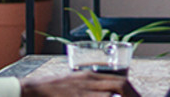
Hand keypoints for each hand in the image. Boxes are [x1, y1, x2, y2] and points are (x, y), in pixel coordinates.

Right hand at [19, 72, 136, 96]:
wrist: (35, 90)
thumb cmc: (55, 89)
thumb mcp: (76, 82)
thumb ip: (91, 86)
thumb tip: (108, 93)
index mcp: (91, 75)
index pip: (120, 80)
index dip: (133, 91)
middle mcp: (90, 81)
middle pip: (121, 85)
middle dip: (134, 95)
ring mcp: (85, 92)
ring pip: (112, 93)